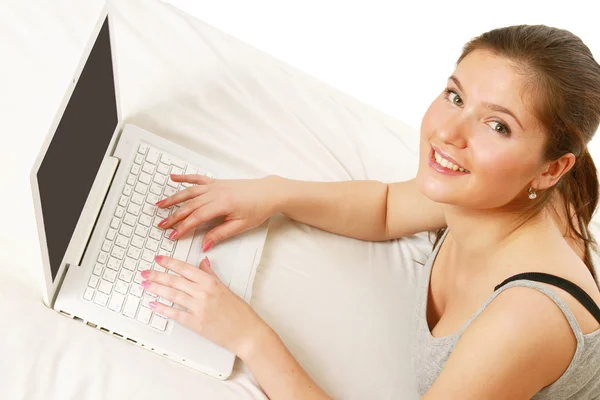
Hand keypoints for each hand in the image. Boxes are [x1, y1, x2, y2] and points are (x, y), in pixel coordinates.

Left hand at [141, 255, 268, 357]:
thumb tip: (203, 262)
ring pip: (172, 295)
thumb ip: (211, 275)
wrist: (246, 332)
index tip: (158, 259)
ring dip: (156, 289)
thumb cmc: (240, 312)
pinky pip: (175, 314)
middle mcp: (203, 293)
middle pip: (175, 281)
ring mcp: (198, 308)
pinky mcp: (196, 323)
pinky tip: (153, 304)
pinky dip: (162, 309)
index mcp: (211, 282)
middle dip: (157, 275)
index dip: (169, 263)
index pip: (185, 268)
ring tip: (145, 285)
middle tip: (145, 273)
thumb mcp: (226, 288)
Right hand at [155, 174, 279, 250]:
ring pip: (190, 192)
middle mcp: (216, 193)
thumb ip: (221, 234)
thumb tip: (204, 245)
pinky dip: (184, 177)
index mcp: (222, 204)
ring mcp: (215, 185)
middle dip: (173, 216)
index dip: (183, 227)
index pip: (197, 217)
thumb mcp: (241, 226)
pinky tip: (173, 177)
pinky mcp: (217, 182)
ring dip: (174, 198)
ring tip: (159, 205)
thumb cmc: (258, 209)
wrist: (269, 192)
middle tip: (161, 226)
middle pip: (189, 205)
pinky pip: (198, 179)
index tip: (172, 236)